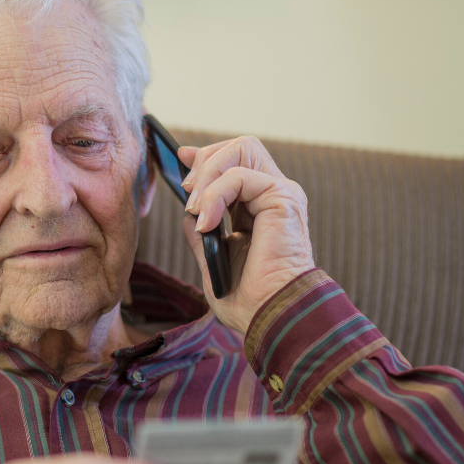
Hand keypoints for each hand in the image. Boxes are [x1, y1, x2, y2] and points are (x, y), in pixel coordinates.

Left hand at [179, 137, 314, 334]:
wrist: (269, 316)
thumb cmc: (248, 300)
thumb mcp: (213, 261)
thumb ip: (203, 234)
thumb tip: (188, 215)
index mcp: (261, 208)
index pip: (236, 161)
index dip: (207, 155)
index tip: (180, 158)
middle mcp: (274, 196)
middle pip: (240, 147)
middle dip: (206, 160)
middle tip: (188, 192)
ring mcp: (281, 194)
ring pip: (241, 150)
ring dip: (208, 175)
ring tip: (196, 209)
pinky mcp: (283, 198)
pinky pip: (239, 176)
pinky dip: (215, 195)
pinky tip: (207, 222)